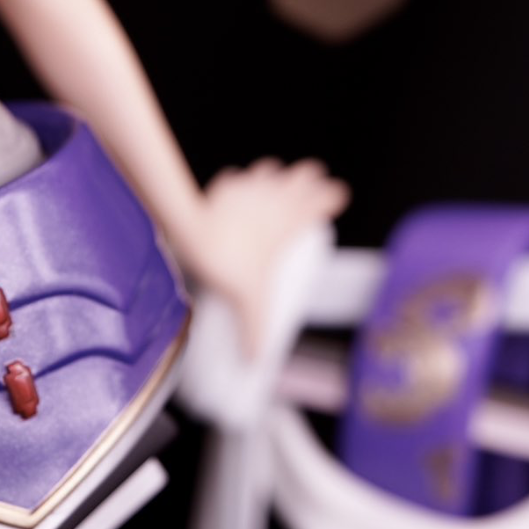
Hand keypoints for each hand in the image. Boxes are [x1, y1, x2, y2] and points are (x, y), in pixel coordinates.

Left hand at [182, 158, 348, 356]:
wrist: (192, 232)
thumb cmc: (227, 260)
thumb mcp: (248, 301)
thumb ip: (255, 329)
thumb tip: (255, 358)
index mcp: (292, 220)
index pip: (326, 197)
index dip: (333, 196)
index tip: (336, 199)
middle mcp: (277, 197)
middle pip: (304, 175)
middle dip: (309, 180)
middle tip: (310, 187)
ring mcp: (252, 185)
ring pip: (273, 170)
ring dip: (276, 177)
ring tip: (275, 186)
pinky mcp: (228, 183)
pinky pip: (239, 177)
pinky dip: (241, 183)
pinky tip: (237, 192)